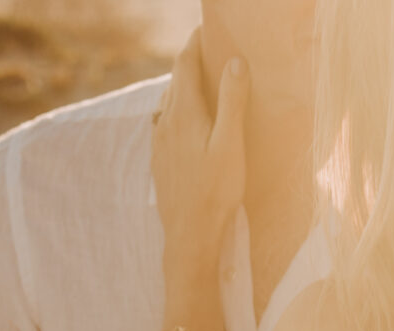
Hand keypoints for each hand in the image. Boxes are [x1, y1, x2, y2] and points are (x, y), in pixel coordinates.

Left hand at [153, 31, 246, 287]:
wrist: (190, 238)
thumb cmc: (216, 193)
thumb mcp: (232, 144)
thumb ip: (232, 101)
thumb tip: (234, 62)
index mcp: (184, 113)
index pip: (185, 64)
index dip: (196, 43)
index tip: (208, 30)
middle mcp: (166, 123)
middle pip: (176, 80)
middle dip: (191, 61)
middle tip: (210, 50)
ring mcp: (159, 143)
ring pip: (169, 102)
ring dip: (183, 86)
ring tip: (202, 81)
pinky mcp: (159, 161)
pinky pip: (165, 123)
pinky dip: (177, 109)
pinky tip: (186, 120)